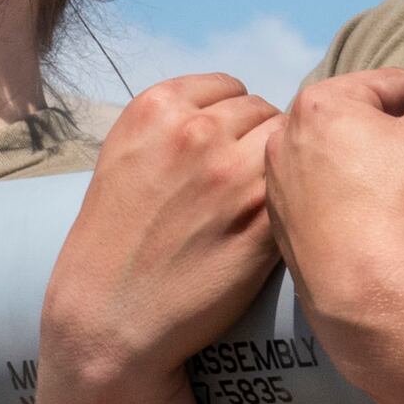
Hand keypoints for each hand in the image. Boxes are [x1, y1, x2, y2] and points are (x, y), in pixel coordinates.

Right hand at [44, 75, 284, 388]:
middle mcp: (196, 132)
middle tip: (240, 180)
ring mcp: (233, 175)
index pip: (228, 86)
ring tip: (253, 202)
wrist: (107, 317)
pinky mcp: (262, 220)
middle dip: (256, 140)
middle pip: (262, 110)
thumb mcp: (124, 156)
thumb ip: (173, 124)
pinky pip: (296, 189)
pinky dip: (288, 203)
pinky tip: (266, 225)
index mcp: (156, 108)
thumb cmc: (112, 243)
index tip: (224, 146)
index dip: (231, 117)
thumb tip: (227, 112)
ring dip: (277, 168)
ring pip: (285, 144)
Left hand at [263, 71, 403, 334]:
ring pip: (345, 159)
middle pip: (364, 120)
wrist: (370, 298)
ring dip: (381, 165)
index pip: (394, 83)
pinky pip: (330, 199)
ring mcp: (279, 188)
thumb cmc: (403, 206)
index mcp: (317, 104)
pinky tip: (385, 221)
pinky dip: (358, 200)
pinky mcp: (284, 231)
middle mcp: (284, 140)